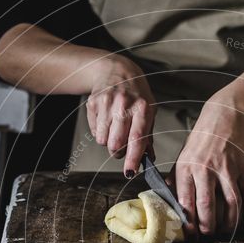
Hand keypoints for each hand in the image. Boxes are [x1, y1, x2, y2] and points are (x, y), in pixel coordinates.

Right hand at [86, 54, 155, 175]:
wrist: (116, 70)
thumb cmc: (136, 93)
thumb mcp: (149, 110)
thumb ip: (148, 136)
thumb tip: (149, 158)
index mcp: (143, 108)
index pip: (137, 139)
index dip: (133, 158)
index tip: (130, 172)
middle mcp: (124, 105)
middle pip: (116, 144)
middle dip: (118, 153)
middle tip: (121, 148)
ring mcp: (107, 104)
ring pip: (103, 140)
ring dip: (108, 142)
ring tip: (114, 129)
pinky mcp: (93, 104)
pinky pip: (94, 131)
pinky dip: (100, 132)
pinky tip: (106, 120)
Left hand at [167, 92, 243, 235]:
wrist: (224, 118)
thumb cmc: (201, 140)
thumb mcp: (182, 158)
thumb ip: (176, 180)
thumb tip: (168, 202)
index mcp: (186, 168)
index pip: (184, 201)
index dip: (187, 222)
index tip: (189, 234)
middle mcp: (205, 170)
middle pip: (206, 205)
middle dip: (207, 226)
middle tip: (207, 236)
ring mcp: (226, 170)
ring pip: (231, 203)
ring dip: (229, 222)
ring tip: (226, 231)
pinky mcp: (243, 169)